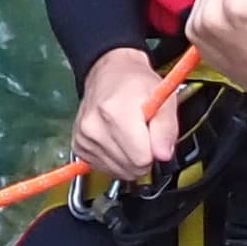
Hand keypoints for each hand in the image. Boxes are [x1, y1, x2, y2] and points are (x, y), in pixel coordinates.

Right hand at [71, 45, 178, 181]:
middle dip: (143, 157)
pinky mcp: (79, 146)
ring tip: (130, 135)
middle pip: (130, 168)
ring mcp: (84, 138)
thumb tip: (163, 155)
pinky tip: (117, 140)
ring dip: (129, 159)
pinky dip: (116, 159)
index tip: (153, 136)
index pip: (141, 159)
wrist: (110, 73)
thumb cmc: (136, 83)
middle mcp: (94, 127)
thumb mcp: (163, 97)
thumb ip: (167, 128)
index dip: (154, 151)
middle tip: (143, 134)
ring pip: (118, 171)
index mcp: (115, 112)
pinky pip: (105, 168)